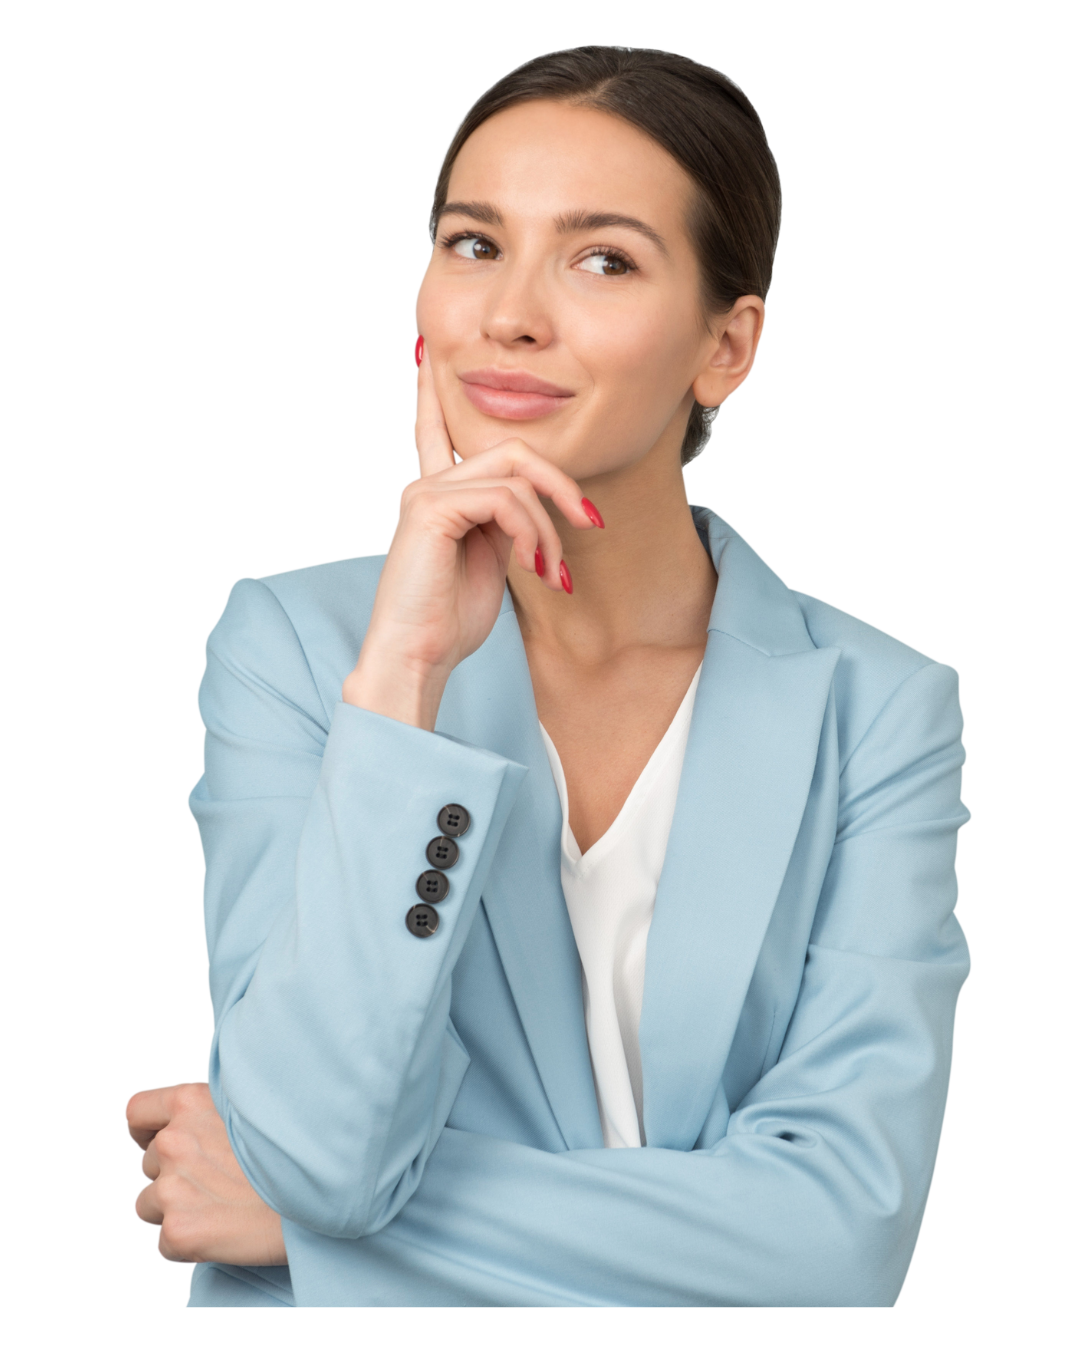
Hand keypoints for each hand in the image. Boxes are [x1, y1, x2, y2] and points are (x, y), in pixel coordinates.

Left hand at [126, 1081, 286, 1266]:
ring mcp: (172, 1188)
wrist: (324, 1193)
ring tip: (220, 1206)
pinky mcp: (178, 1232)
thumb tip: (200, 1120)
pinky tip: (221, 1231)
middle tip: (216, 1180)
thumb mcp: (253, 1103)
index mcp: (190, 1102)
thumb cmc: (299, 1146)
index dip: (148, 1130)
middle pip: (148, 1163)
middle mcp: (174, 1141)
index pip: (137, 1112)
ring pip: (148, 1204)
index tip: (163, 1140)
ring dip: (175, 1207)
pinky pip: (164, 1243)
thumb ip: (213, 1109)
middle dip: (173, 1172)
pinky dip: (187, 1242)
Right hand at [342, 338, 600, 729]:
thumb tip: (531, 510)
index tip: (426, 352)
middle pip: (511, 451)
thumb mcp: (489, 562)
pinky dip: (532, 532)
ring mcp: (425, 493)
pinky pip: (504, 498)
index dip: (433, 395)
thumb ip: (505, 524)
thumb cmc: (448, 622)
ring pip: (515, 476)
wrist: (415, 658)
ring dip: (549, 526)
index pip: (437, 432)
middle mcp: (427, 486)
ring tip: (551, 572)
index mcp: (437, 496)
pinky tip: (533, 568)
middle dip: (561, 484)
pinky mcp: (430, 508)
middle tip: (590, 521)